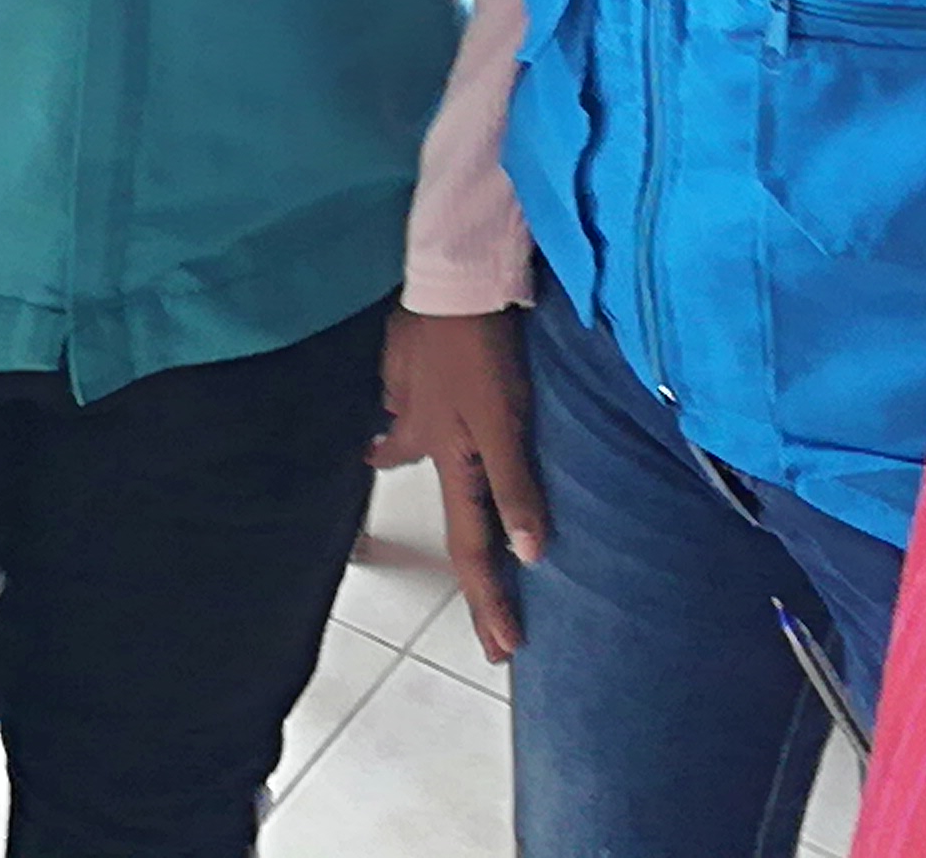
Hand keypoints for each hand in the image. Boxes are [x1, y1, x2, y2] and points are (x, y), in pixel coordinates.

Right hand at [376, 304, 547, 661]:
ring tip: (396, 454)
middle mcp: (421, 439)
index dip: (487, 599)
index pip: (473, 547)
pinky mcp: (403, 362)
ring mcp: (407, 400)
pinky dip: (403, 403)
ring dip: (404, 453)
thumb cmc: (479, 351)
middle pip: (441, 504)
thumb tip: (530, 556)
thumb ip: (514, 485)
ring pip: (405, 440)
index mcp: (451, 460)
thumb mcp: (503, 419)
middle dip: (461, 551)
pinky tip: (407, 385)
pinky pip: (402, 398)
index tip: (502, 650)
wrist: (446, 276)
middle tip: (480, 586)